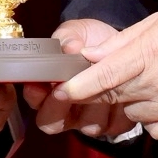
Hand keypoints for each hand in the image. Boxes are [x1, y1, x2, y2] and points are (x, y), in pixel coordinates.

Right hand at [26, 19, 136, 137]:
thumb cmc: (91, 42)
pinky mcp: (115, 124)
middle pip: (52, 122)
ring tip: (103, 78)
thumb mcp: (76, 32)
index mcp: (48, 91)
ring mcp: (89, 121)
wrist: (122, 47)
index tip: (38, 83)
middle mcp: (65, 111)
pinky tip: (122, 88)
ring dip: (95, 102)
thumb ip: (68, 37)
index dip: (35, 95)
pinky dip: (118, 107)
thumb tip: (71, 48)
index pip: (35, 102)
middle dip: (59, 105)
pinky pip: (114, 124)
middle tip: (67, 86)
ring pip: (86, 124)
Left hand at [54, 0, 157, 140]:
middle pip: (115, 96)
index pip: (105, 76)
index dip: (79, 87)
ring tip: (152, 82)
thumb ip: (123, 42)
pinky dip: (152, 120)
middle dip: (104, 90)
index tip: (62, 92)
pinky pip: (156, 130)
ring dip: (132, 102)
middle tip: (110, 79)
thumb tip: (89, 54)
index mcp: (150, 52)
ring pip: (133, 114)